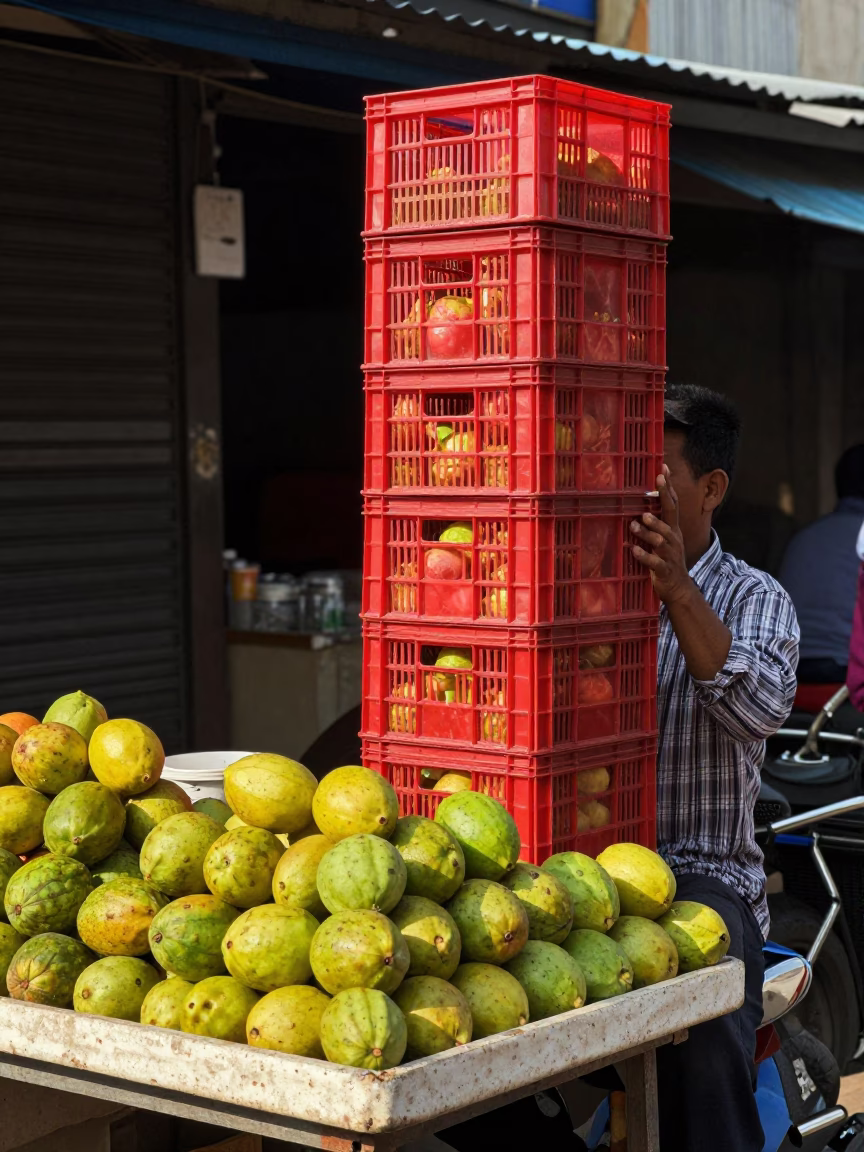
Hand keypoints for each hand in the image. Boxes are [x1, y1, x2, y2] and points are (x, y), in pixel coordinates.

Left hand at [629, 466, 691, 603]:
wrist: (678, 589)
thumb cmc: (666, 561)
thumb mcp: (663, 541)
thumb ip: (654, 526)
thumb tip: (640, 509)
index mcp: (673, 530)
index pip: (672, 504)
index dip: (668, 487)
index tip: (662, 469)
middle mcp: (674, 539)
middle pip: (671, 515)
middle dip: (664, 498)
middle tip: (655, 484)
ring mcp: (670, 554)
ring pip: (661, 539)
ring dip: (648, 531)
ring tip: (635, 523)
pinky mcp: (664, 569)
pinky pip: (655, 561)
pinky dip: (644, 555)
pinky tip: (634, 550)